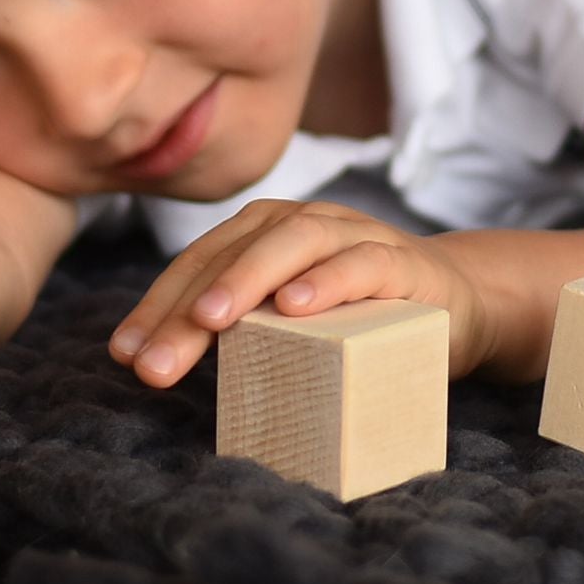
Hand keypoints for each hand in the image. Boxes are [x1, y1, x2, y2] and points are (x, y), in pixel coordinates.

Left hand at [108, 199, 492, 385]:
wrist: (459, 303)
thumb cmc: (357, 316)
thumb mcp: (293, 319)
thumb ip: (243, 326)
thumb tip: (163, 359)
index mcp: (265, 231)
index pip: (199, 262)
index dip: (158, 304)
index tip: (124, 353)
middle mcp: (302, 221)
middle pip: (233, 254)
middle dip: (186, 307)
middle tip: (151, 362)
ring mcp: (353, 235)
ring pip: (291, 244)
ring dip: (247, 280)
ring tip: (209, 321)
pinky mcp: (402, 263)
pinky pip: (362, 264)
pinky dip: (328, 281)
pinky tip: (295, 308)